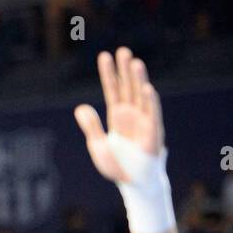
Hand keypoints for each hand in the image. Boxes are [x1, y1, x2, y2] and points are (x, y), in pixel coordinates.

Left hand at [74, 47, 163, 183]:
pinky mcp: (153, 132)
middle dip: (125, 70)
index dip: (108, 74)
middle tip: (122, 50)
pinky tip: (147, 88)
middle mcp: (131, 115)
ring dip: (138, 79)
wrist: (132, 182)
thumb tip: (79, 107)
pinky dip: (150, 101)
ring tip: (134, 62)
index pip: (112, 90)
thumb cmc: (116, 165)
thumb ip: (90, 126)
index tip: (104, 56)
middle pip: (127, 87)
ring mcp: (143, 121)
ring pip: (140, 95)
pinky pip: (152, 114)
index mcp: (117, 117)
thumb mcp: (97, 145)